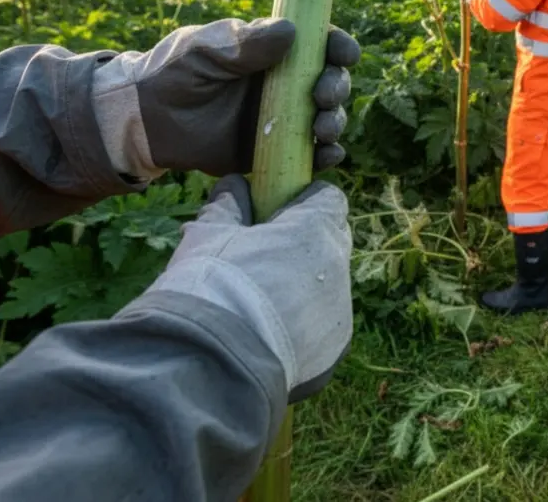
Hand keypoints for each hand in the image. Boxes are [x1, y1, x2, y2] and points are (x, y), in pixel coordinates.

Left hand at [92, 18, 361, 177]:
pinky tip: (327, 157)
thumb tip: (291, 30)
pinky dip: (327, 157)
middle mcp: (286, 84)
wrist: (146, 122)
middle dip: (337, 88)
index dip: (338, 47)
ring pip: (327, 118)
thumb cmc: (173, 74)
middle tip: (323, 97)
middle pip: (331, 82)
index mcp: (274, 52)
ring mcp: (284, 119)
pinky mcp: (276, 152)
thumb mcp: (203, 50)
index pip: (319, 45)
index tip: (344, 53)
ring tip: (320, 130)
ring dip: (335, 123)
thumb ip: (244, 42)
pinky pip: (311, 156)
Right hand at [147, 175, 352, 402]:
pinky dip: (302, 327)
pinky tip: (267, 338)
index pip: (329, 198)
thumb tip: (236, 184)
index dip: (304, 201)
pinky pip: (323, 327)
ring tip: (258, 305)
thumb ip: (228, 205)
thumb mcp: (208, 236)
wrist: (209, 363)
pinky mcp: (335, 350)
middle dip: (305, 243)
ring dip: (303, 288)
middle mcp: (337, 268)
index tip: (278, 211)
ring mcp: (339, 311)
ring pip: (328, 287)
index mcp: (314, 230)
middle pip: (332, 242)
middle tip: (265, 256)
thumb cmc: (209, 286)